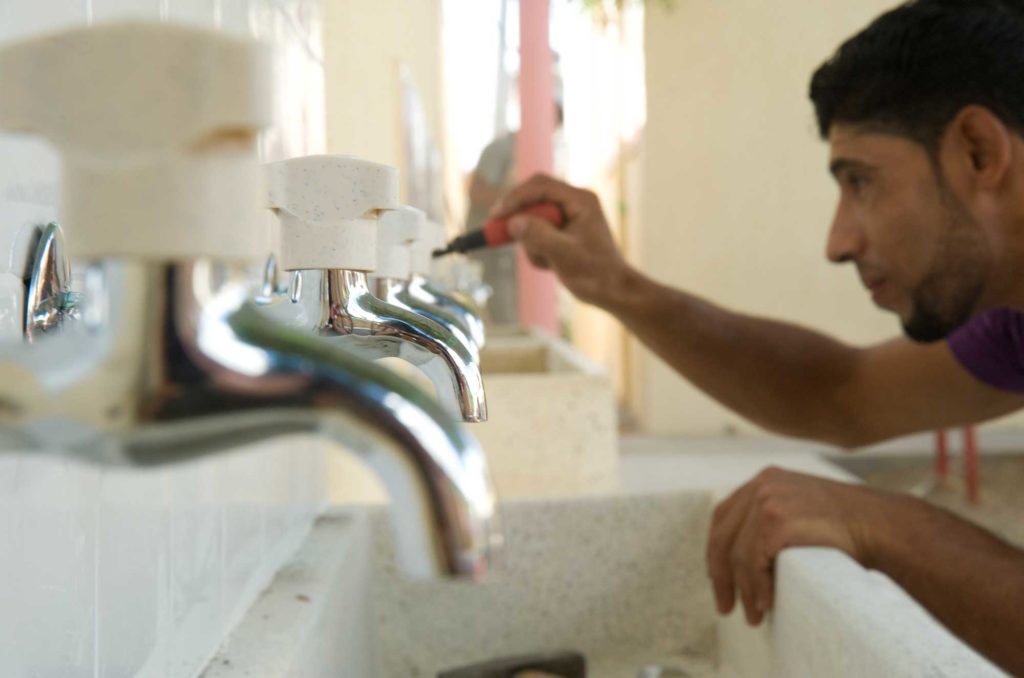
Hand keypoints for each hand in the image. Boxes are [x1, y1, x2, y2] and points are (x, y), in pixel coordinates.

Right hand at [491, 174, 629, 307]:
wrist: (612, 291)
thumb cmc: (595, 274)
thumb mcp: (564, 255)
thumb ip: (539, 236)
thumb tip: (513, 222)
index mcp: (581, 200)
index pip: (540, 186)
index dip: (515, 198)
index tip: (496, 215)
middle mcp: (575, 202)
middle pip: (533, 198)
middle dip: (519, 219)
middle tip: (498, 234)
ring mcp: (569, 215)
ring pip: (532, 218)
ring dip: (530, 241)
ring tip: (545, 262)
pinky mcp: (562, 230)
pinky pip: (537, 232)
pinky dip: (536, 249)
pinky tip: (549, 265)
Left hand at [706, 467, 889, 624]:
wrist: (882, 526)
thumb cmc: (849, 529)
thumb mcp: (803, 513)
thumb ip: (773, 523)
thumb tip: (745, 564)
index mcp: (766, 480)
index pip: (724, 517)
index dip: (716, 552)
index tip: (719, 581)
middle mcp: (762, 484)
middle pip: (722, 535)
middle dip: (721, 576)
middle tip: (727, 607)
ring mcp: (768, 498)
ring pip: (737, 553)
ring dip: (743, 589)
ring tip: (753, 615)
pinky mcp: (777, 518)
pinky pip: (753, 559)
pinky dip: (756, 586)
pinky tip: (765, 603)